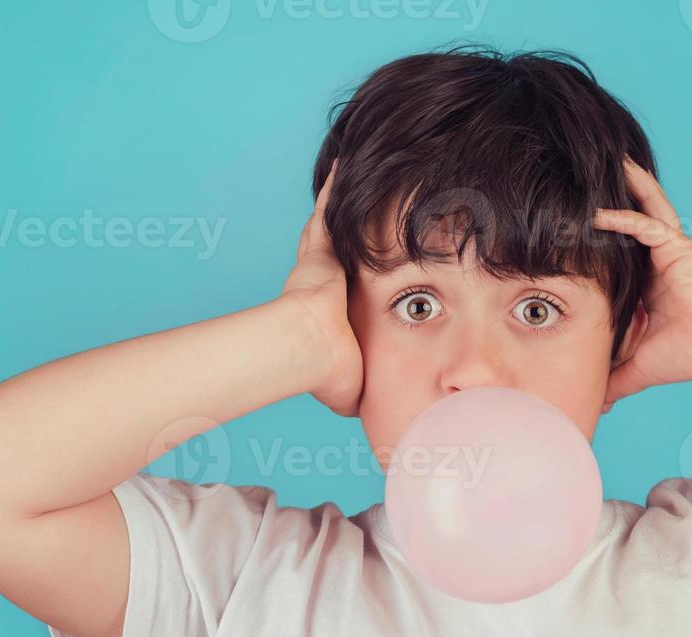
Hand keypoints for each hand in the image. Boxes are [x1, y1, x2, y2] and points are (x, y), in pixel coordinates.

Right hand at [279, 159, 363, 417]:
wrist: (308, 348)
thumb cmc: (326, 372)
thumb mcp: (352, 386)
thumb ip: (365, 392)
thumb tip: (383, 424)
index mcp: (328, 307)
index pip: (348, 283)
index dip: (358, 270)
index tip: (372, 265)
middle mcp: (322, 277)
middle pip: (343, 243)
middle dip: (356, 225)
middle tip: (370, 202)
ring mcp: (320, 258)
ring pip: (339, 220)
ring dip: (349, 198)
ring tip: (362, 171)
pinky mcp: (320, 244)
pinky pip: (333, 205)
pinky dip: (338, 183)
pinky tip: (348, 158)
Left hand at [594, 157, 691, 410]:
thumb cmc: (688, 355)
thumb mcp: (637, 367)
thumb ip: (613, 379)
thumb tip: (593, 404)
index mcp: (650, 284)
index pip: (619, 254)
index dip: (597, 241)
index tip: (568, 234)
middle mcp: (659, 262)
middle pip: (630, 223)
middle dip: (611, 203)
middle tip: (583, 184)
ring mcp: (670, 251)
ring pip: (642, 210)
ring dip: (624, 189)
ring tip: (605, 165)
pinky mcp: (678, 247)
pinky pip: (647, 225)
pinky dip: (624, 218)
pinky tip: (600, 213)